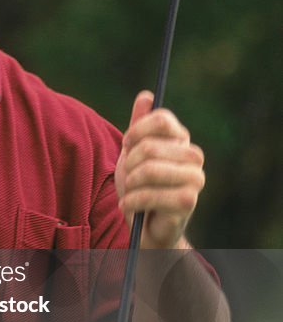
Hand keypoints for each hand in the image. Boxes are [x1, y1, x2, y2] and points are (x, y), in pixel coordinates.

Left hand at [115, 90, 205, 248]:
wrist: (145, 226)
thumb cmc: (139, 186)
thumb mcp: (132, 153)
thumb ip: (138, 126)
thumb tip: (146, 95)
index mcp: (181, 139)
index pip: (162, 119)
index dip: (136, 131)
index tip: (126, 145)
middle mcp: (194, 155)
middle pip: (150, 147)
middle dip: (129, 164)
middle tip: (127, 177)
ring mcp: (195, 178)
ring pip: (149, 169)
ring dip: (130, 184)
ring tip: (129, 192)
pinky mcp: (188, 201)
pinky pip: (151, 194)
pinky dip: (132, 201)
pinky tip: (129, 206)